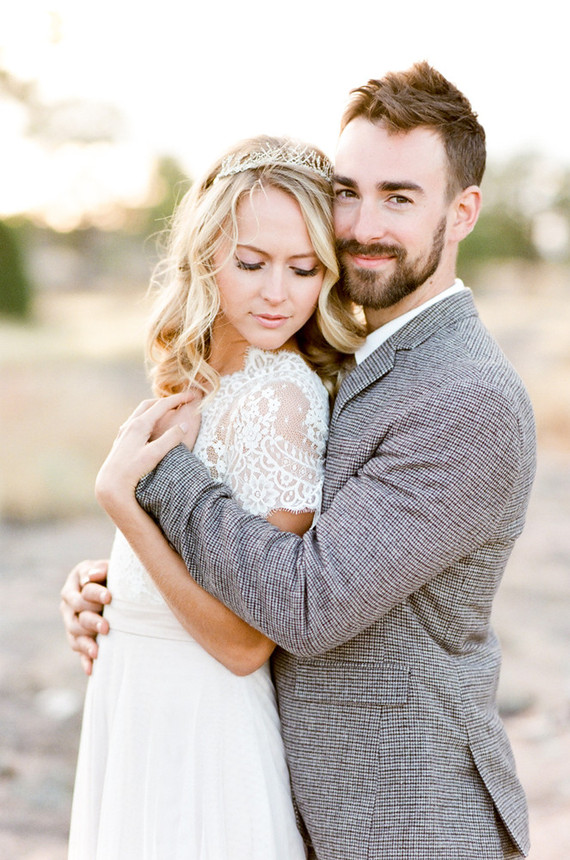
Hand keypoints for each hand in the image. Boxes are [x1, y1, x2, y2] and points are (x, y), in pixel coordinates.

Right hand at [60, 559, 110, 674]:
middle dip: (91, 622)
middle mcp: (68, 605)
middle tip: (107, 627)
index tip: (109, 598)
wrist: (116, 588)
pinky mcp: (79, 637)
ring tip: (98, 650)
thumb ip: (100, 569)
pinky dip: (84, 660)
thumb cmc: (112, 574)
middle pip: (75, 617)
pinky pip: (79, 650)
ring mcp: (71, 622)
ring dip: (86, 643)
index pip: (80, 594)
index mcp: (73, 585)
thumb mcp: (107, 567)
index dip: (94, 595)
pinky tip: (91, 669)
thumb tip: (91, 576)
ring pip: (74, 635)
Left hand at [95, 391, 200, 520]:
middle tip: (181, 401)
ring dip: (156, 408)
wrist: (110, 484)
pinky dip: (148, 418)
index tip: (192, 395)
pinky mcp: (122, 441)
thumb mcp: (154, 454)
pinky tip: (152, 427)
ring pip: (141, 412)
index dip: (178, 399)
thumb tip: (184, 425)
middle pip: (150, 404)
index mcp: (139, 424)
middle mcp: (130, 425)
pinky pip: (137, 421)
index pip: (162, 405)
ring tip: (168, 411)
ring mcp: (124, 432)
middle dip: (166, 400)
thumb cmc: (132, 470)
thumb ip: (170, 439)